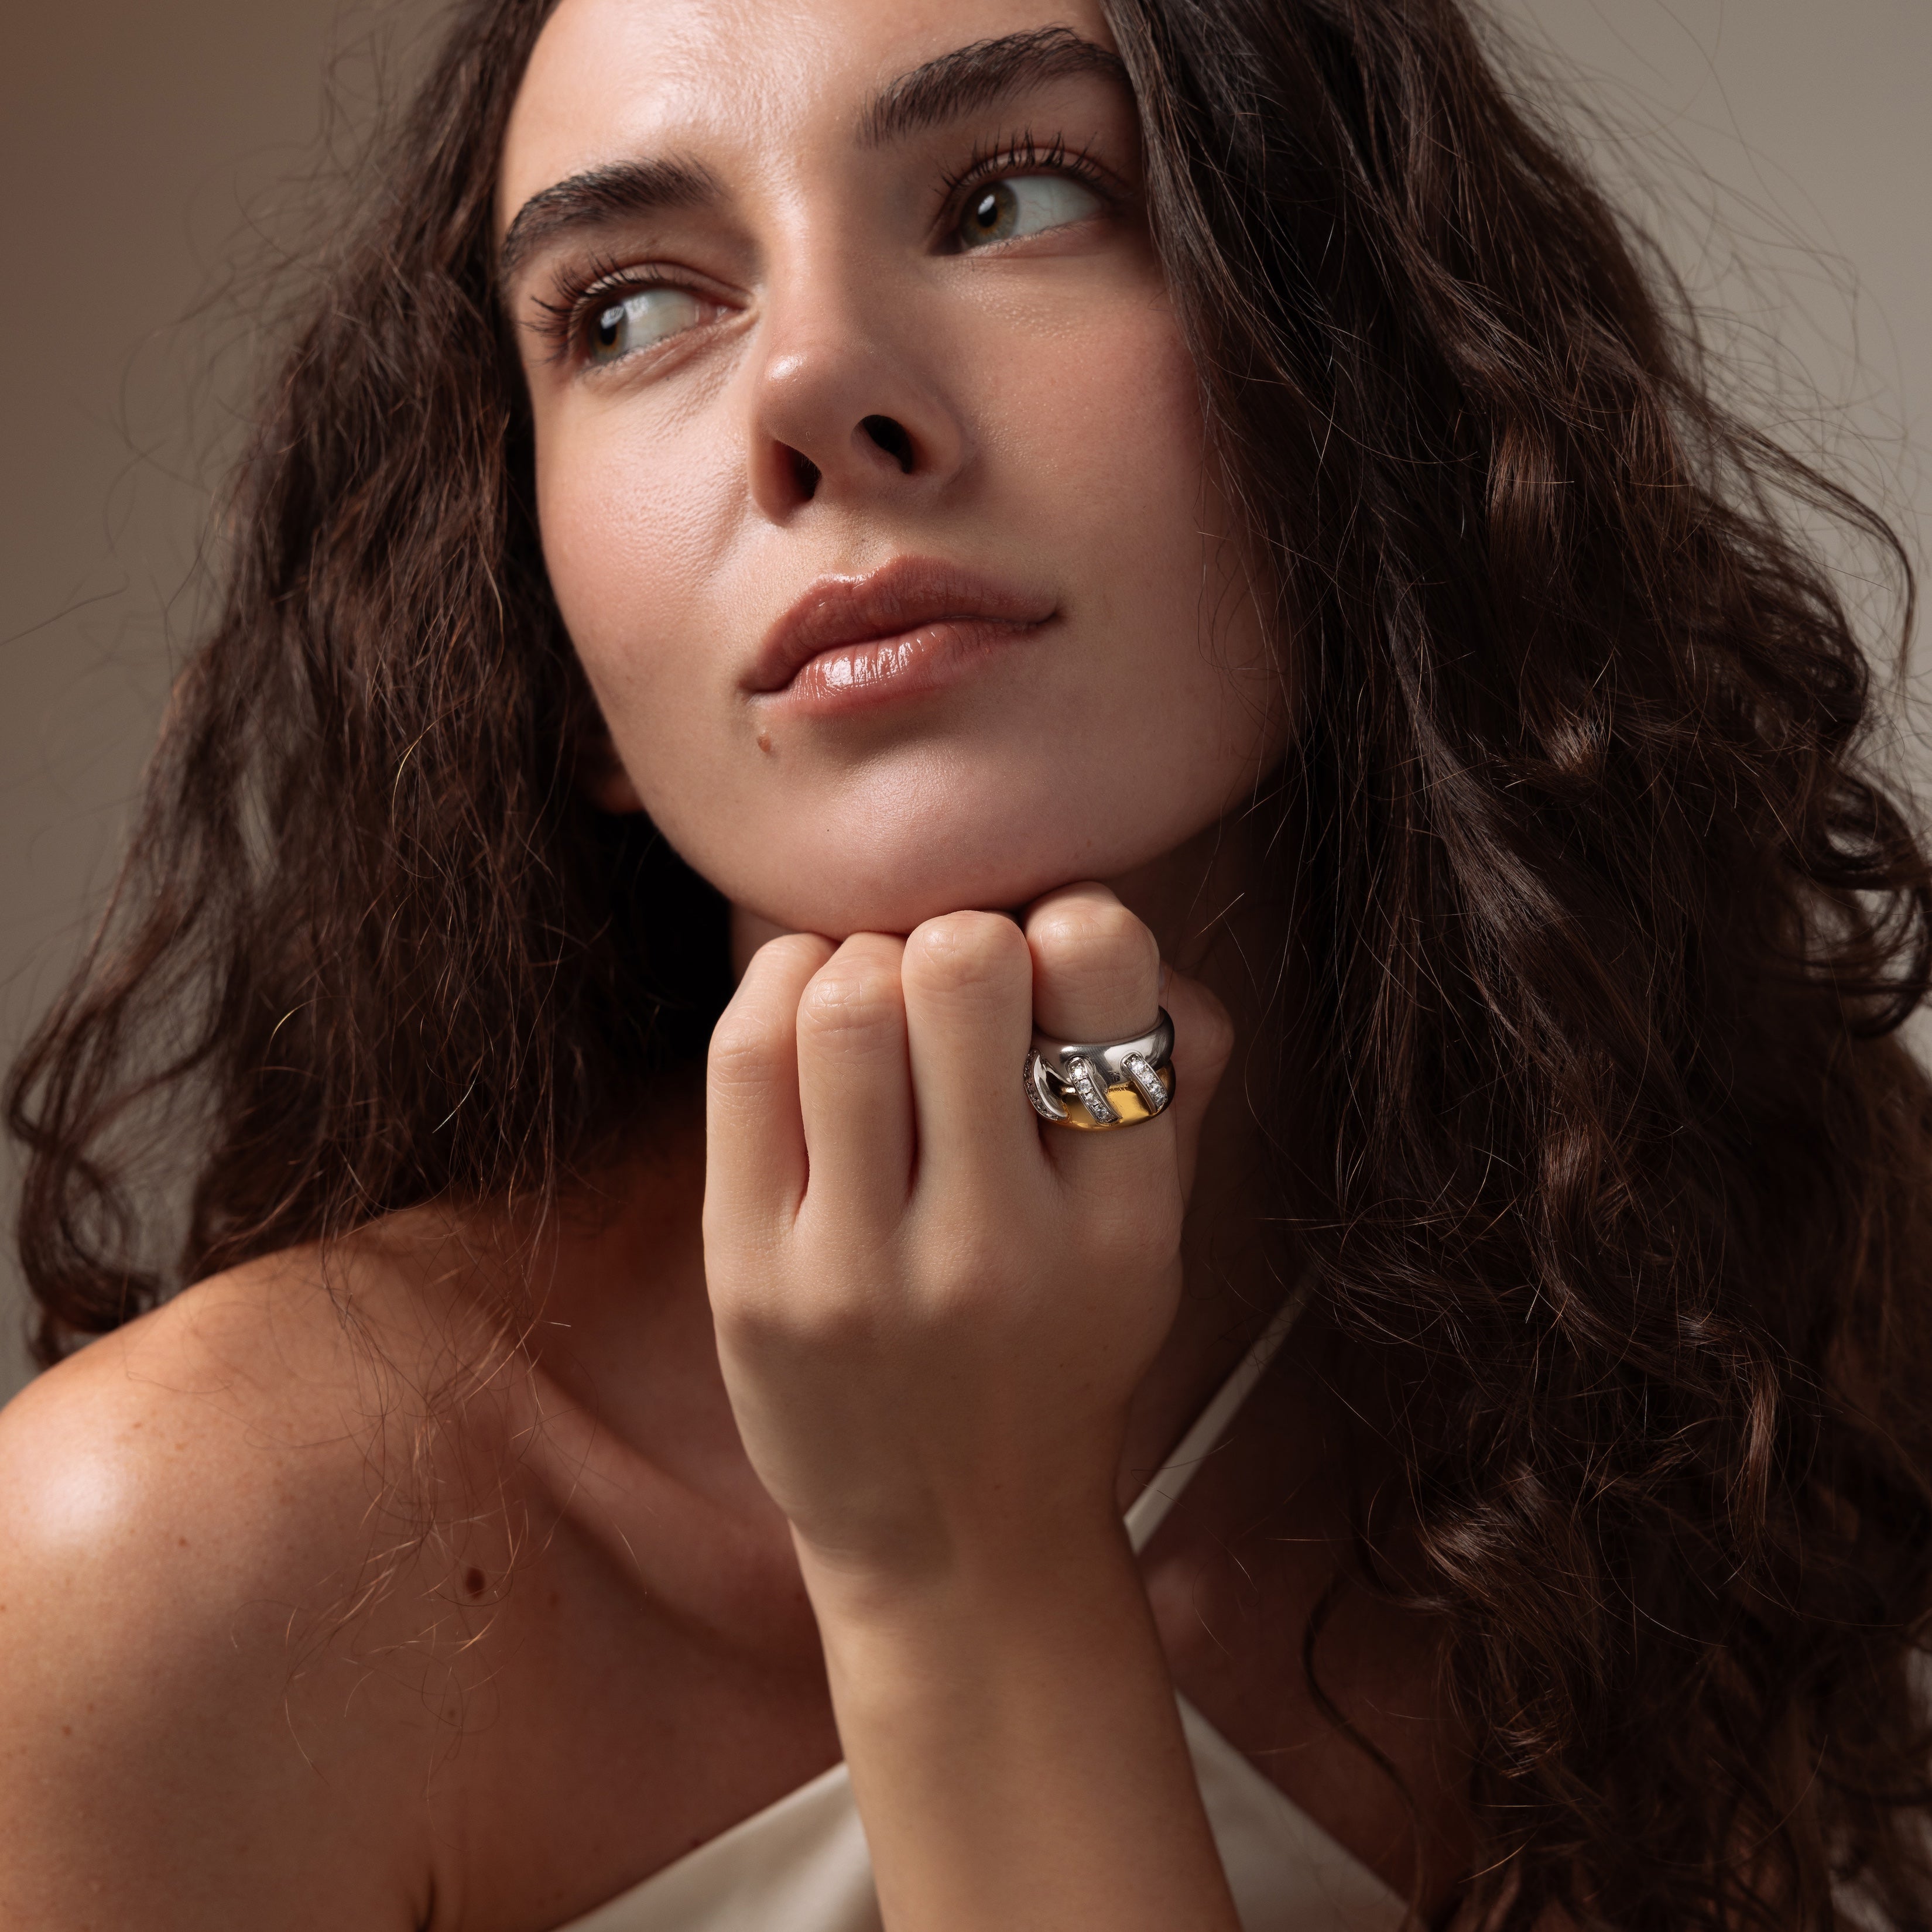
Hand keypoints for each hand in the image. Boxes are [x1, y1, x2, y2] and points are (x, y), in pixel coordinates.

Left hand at [702, 882, 1232, 1586]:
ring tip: (879, 1006)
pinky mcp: (749, 1277)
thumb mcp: (1155, 1233)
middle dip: (957, 936)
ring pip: (842, 999)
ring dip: (862, 962)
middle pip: (958, 960)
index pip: (1097, 965)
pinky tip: (808, 1012)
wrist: (954, 1543)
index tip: (1050, 965)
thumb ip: (1171, 1072)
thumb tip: (1099, 913)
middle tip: (954, 989)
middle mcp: (995, 1245)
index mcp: (1121, 1221)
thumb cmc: (1058, 1354)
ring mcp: (858, 1269)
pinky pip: (745, 1058)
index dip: (1069, 921)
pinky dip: (779, 987)